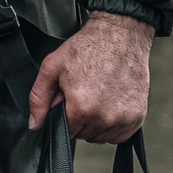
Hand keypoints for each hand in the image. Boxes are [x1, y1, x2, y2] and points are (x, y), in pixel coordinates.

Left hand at [27, 11, 153, 143]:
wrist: (120, 35)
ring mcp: (124, 118)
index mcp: (81, 108)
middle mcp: (105, 117)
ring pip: (101, 137)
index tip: (69, 100)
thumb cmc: (86, 49)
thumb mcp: (52, 68)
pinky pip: (120, 135)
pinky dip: (113, 126)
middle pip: (83, 135)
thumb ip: (38, 100)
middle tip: (83, 94)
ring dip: (96, 124)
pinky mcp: (138, 116)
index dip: (64, 117)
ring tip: (97, 98)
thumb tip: (34, 125)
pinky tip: (110, 105)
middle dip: (79, 119)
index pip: (66, 133)